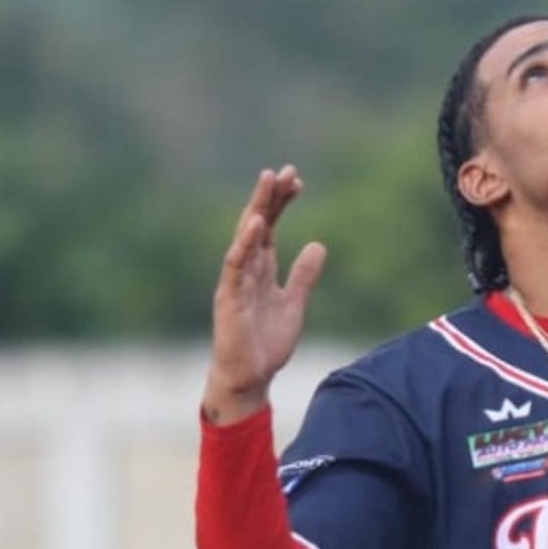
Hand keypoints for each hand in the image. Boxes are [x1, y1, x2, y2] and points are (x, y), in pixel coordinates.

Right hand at [203, 167, 327, 423]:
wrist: (249, 378)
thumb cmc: (266, 343)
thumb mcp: (294, 304)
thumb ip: (303, 276)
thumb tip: (318, 245)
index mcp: (261, 268)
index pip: (272, 227)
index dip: (282, 203)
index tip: (297, 181)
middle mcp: (246, 269)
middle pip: (258, 224)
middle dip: (270, 197)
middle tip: (285, 171)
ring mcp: (236, 281)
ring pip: (246, 237)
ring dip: (258, 208)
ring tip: (268, 182)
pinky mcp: (229, 297)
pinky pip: (236, 264)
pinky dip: (245, 243)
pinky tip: (257, 223)